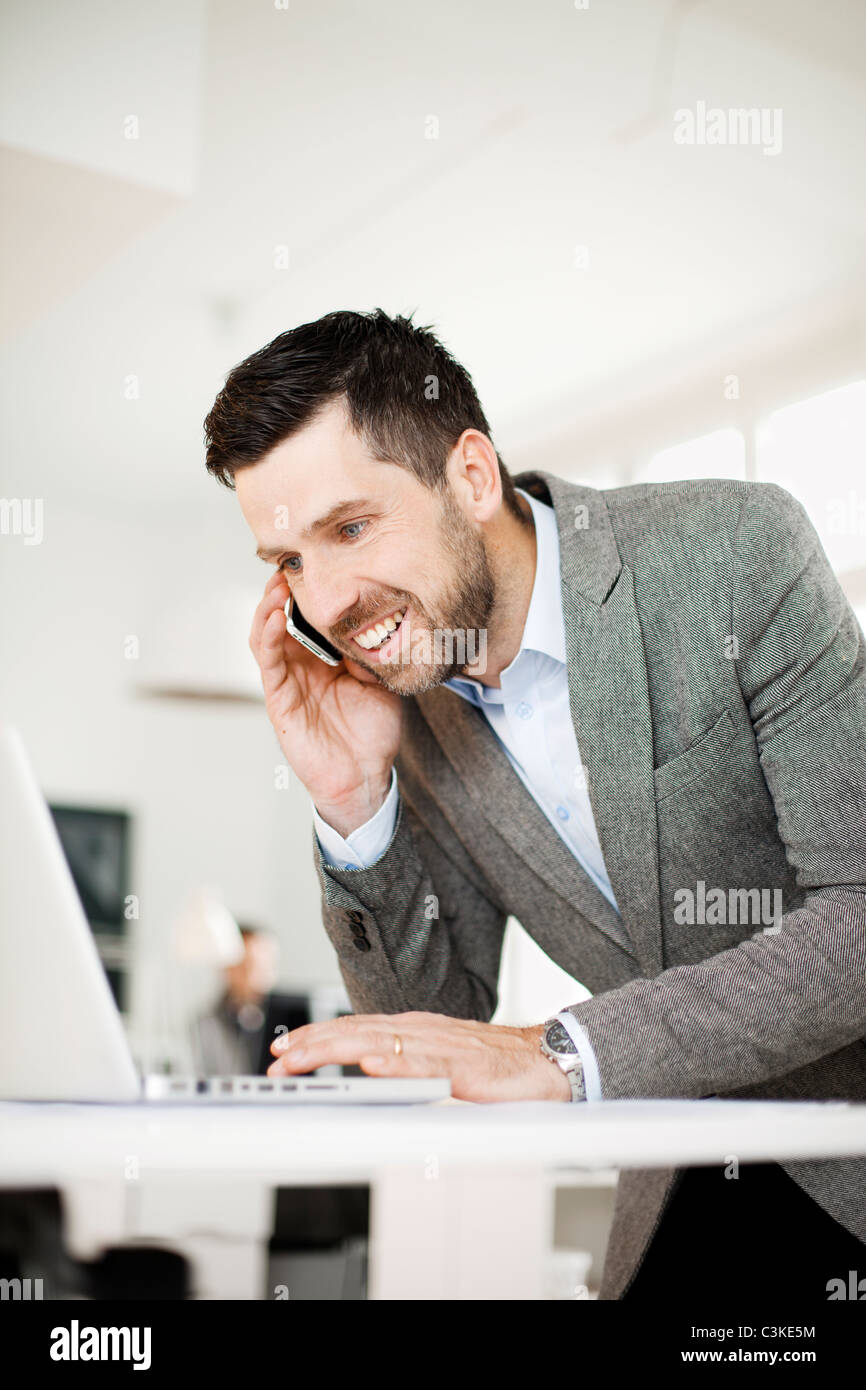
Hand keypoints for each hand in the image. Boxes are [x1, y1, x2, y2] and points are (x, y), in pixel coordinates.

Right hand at [249, 571, 402, 832]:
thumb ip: (372, 651)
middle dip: (283, 591)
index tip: (317, 563)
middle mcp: (301, 666)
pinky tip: (274, 617)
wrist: (365, 777)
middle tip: (292, 564)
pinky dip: (267, 637)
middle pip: (283, 620)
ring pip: (267, 636)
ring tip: (277, 584)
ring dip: (269, 608)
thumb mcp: (380, 681)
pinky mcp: (279, 701)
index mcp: (324, 660)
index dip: (308, 592)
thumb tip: (374, 615)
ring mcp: (287, 682)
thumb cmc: (372, 733)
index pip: (309, 618)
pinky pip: (268, 664)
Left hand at [267, 1012, 571, 1101]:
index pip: (353, 1029)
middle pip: (355, 1032)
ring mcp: (440, 1046)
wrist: (545, 1061)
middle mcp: (420, 1031)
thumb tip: (366, 1077)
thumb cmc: (495, 1065)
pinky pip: (425, 1064)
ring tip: (304, 1058)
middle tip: (277, 1058)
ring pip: (379, 1042)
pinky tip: (372, 1066)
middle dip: (311, 1044)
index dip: (315, 1038)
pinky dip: (396, 1063)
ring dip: (336, 1049)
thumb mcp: (438, 1063)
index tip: (282, 1049)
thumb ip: (405, 1065)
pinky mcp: (464, 1066)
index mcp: (412, 1030)